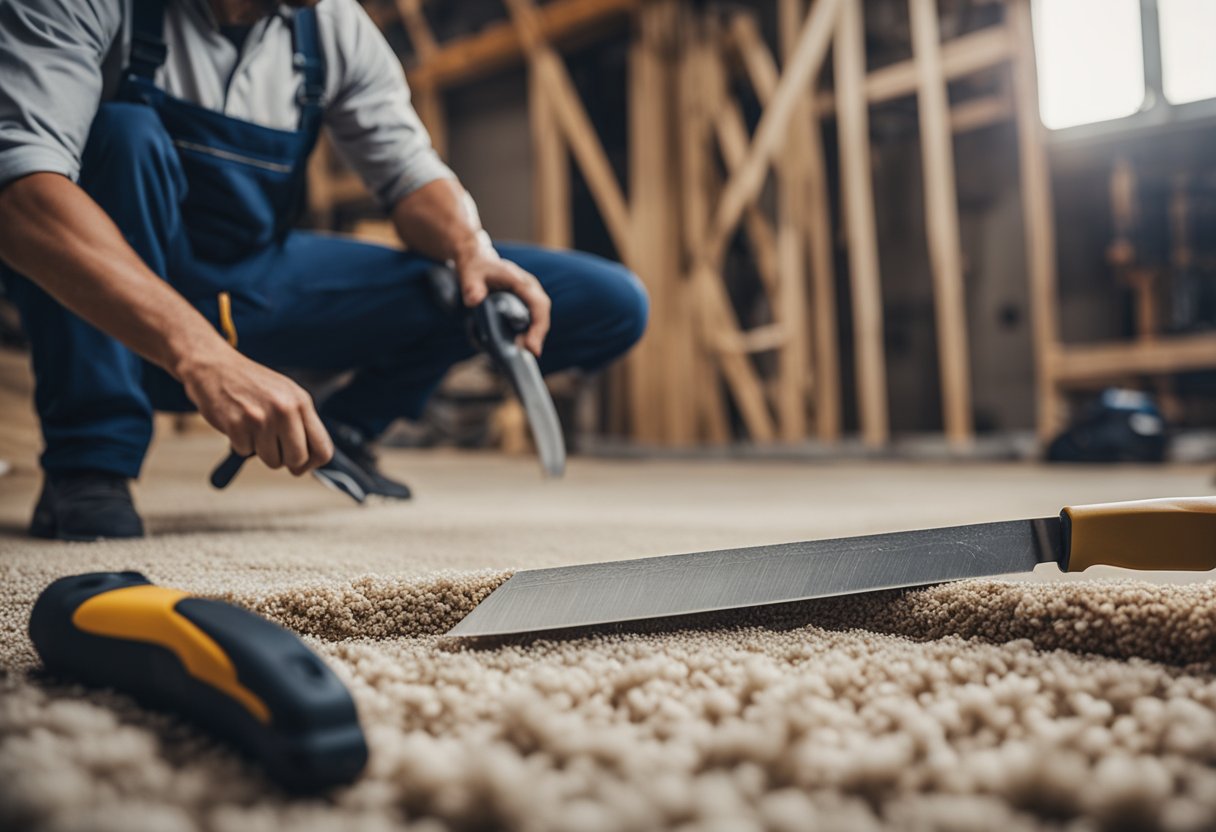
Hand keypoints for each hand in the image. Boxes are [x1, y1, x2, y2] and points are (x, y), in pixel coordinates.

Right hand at [178, 348, 332, 475]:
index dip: (312, 463)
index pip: (323, 448)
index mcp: (302, 403)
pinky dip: (241, 444)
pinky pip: (245, 453)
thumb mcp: (286, 396)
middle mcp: (285, 409)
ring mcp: (261, 418)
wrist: (215, 367)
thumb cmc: (253, 386)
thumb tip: (308, 462)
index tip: (301, 464)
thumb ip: (301, 424)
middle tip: (273, 447)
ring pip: (272, 461)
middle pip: (298, 459)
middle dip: (286, 460)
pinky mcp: (237, 425)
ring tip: (254, 428)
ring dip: (261, 451)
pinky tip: (238, 424)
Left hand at [456, 249, 550, 356]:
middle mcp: (530, 289)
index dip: (538, 327)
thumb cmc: (476, 268)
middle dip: (537, 335)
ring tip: (519, 350)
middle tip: (527, 353)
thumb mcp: (469, 274)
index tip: (531, 347)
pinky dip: (526, 333)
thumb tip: (474, 300)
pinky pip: (531, 320)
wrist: (478, 261)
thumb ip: (471, 287)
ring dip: (532, 336)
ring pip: (538, 319)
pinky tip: (516, 343)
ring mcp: (529, 297)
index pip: (538, 305)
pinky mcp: (524, 304)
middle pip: (542, 315)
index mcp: (520, 281)